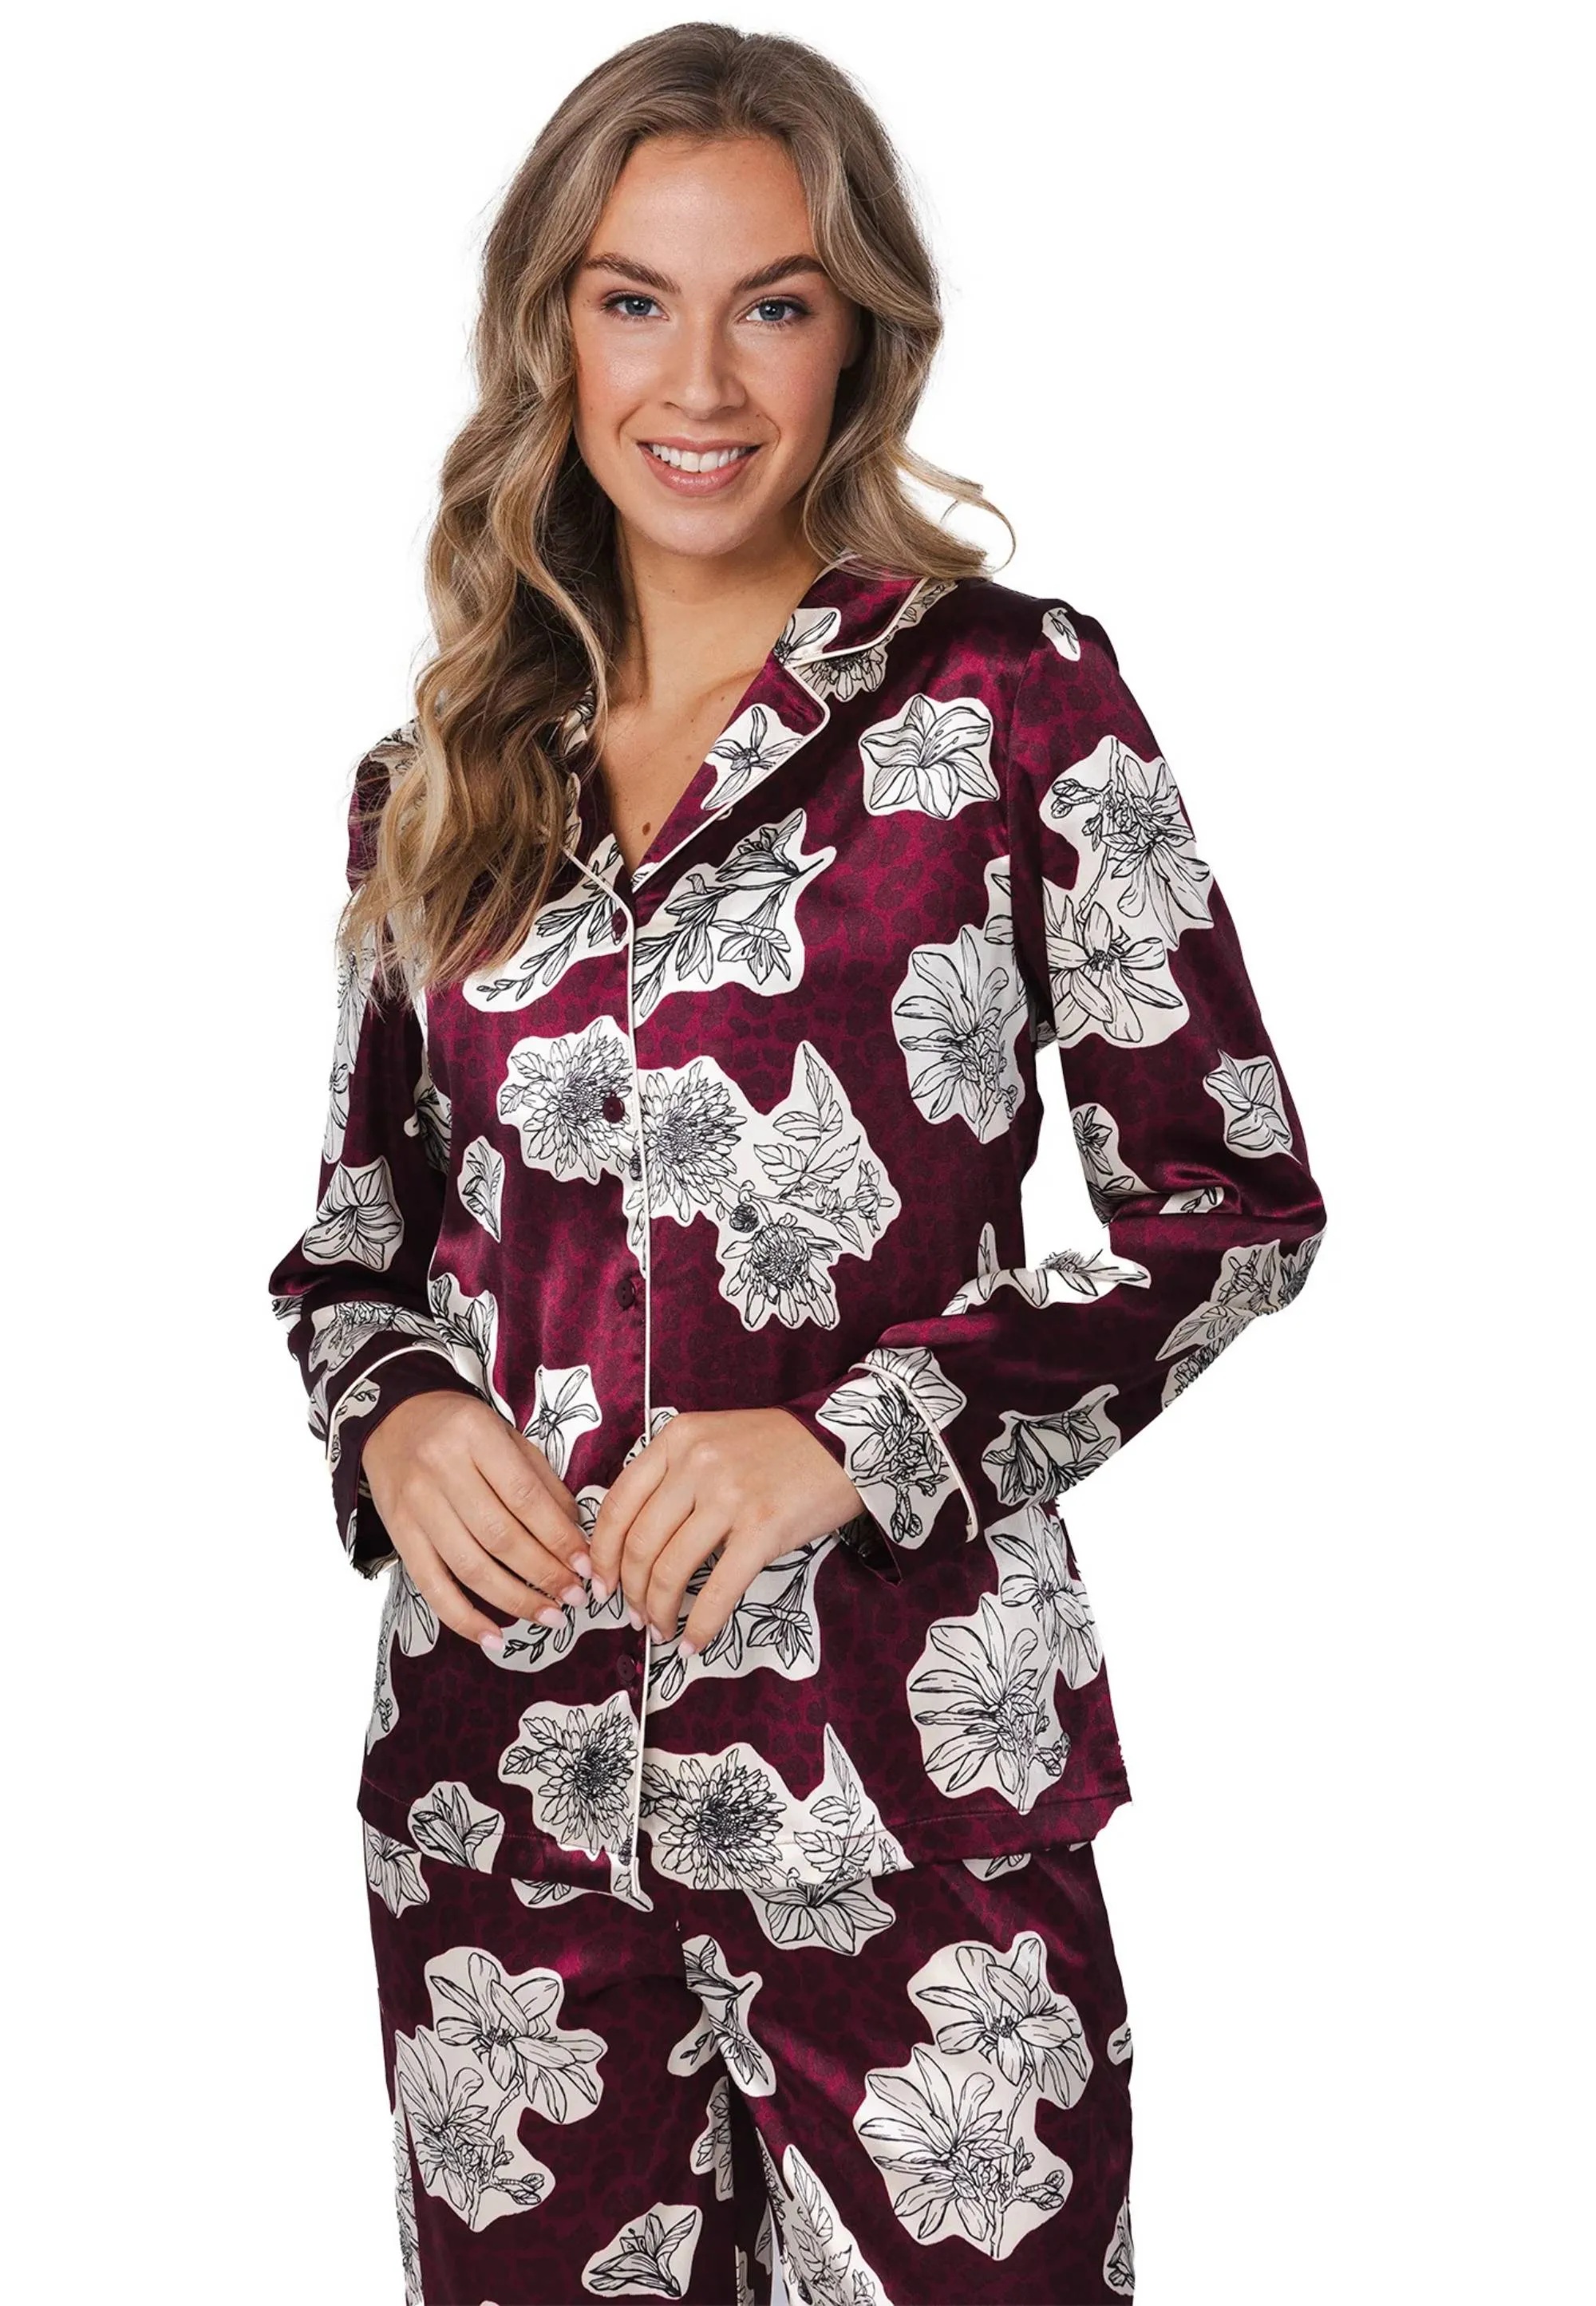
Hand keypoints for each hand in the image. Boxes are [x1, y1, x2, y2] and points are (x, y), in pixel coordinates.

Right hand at [361, 1392, 591, 1647]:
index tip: (586, 1565)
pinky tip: (494, 1637)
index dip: (559, 1537)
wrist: (393, 1418)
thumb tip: (576, 1535)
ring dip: (515, 1600)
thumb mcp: (506, 1436)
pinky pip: (431, 1586)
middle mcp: (441, 1470)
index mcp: (476, 1436)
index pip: (525, 1497)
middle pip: (500, 1536)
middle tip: (575, 1597)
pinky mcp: (399, 1535)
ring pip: (470, 1566)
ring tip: (550, 1617)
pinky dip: (463, 1618)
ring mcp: (416, 1505)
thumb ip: (541, 1481)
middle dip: (544, 1573)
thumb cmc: (461, 1428)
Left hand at [587, 1408, 865, 1654]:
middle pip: (640, 1543)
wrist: (848, 1443)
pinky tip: (693, 1642)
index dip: (601, 1553)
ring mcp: (729, 1496)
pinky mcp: (763, 1530)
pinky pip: (717, 1590)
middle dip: (631, 1591)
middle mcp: (696, 1463)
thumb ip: (674, 1475)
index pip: (618, 1504)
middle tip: (636, 1615)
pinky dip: (700, 1625)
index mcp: (678, 1439)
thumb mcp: (714, 1440)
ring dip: (659, 1612)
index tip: (601, 1582)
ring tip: (661, 1630)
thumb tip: (636, 1538)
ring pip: (671, 1570)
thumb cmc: (780, 1448)